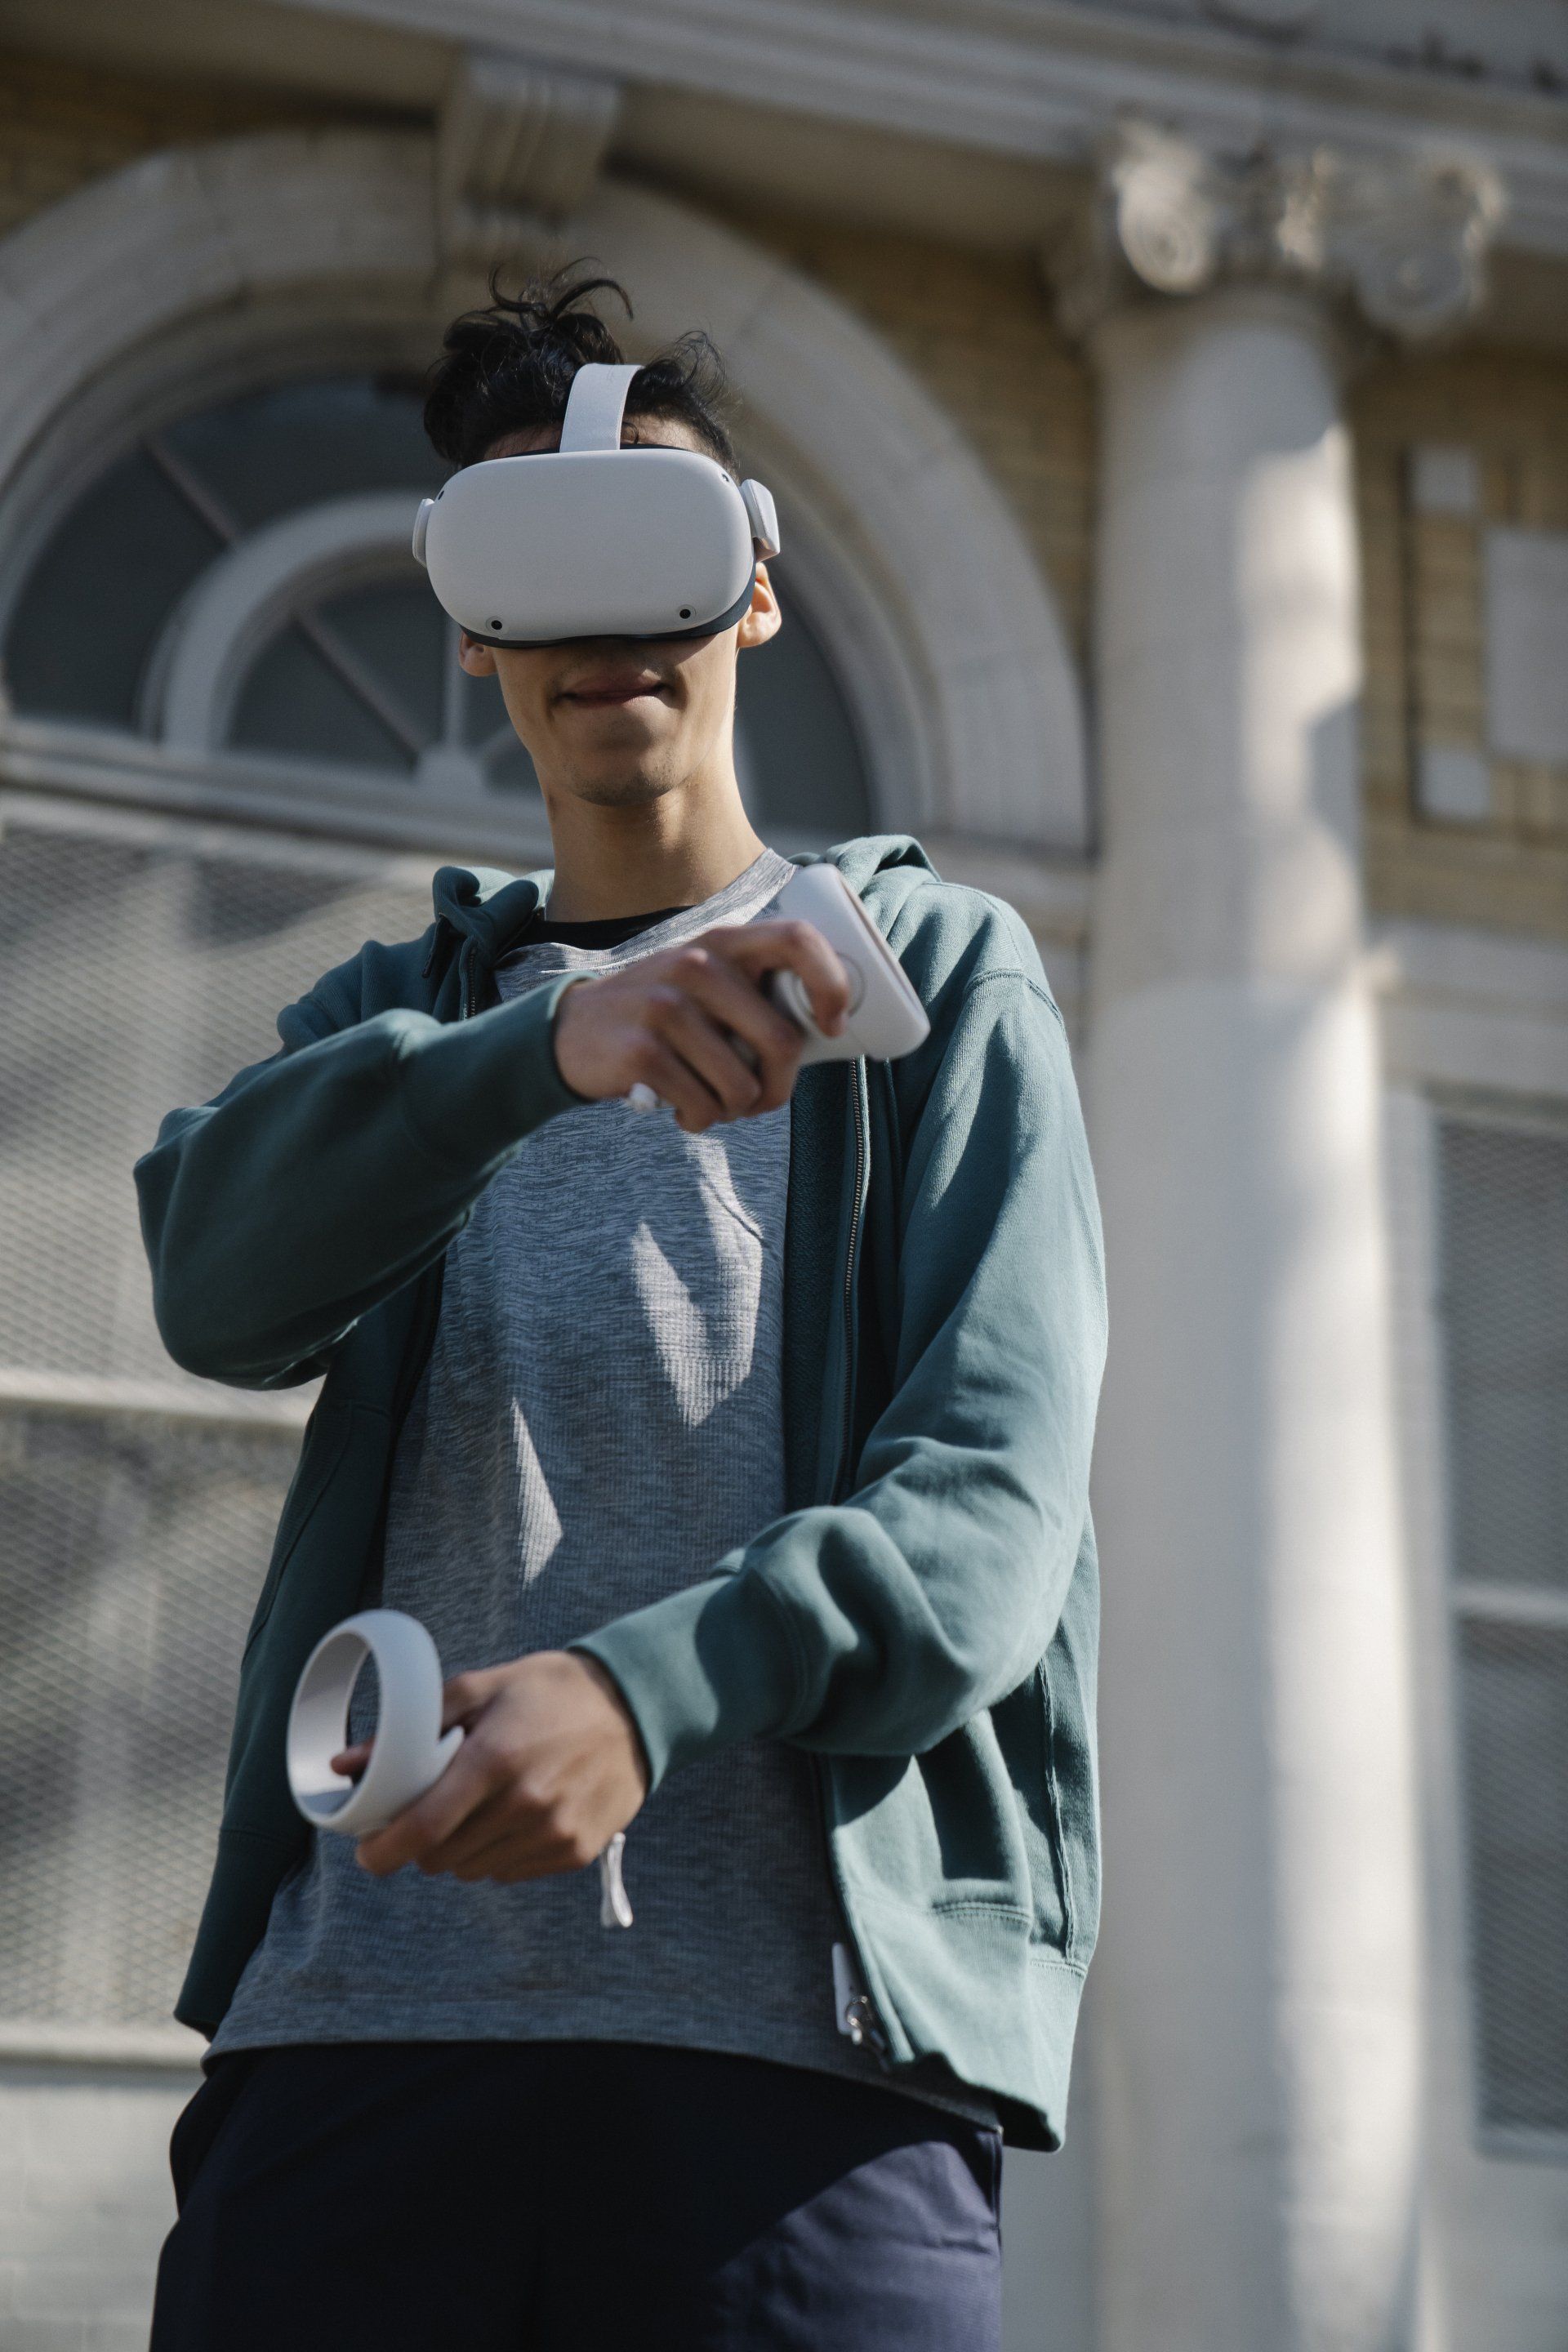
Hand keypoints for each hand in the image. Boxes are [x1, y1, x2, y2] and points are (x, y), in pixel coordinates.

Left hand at [343, 1651, 647, 1884]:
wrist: (635, 1707)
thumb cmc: (550, 1692)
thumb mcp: (481, 1689)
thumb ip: (412, 1728)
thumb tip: (346, 1765)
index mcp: (494, 1760)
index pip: (421, 1830)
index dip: (382, 1851)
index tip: (367, 1851)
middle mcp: (525, 1805)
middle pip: (440, 1856)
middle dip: (422, 1841)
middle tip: (430, 1810)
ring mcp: (553, 1833)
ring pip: (473, 1870)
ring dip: (461, 1848)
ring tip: (479, 1807)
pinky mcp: (574, 1852)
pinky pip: (510, 1872)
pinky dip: (498, 1854)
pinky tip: (514, 1817)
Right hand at [552, 918, 850, 1132]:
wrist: (572, 1032)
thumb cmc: (661, 1014)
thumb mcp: (705, 983)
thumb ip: (754, 992)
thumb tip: (827, 1032)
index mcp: (723, 944)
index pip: (799, 939)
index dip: (831, 985)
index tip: (831, 1026)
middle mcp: (696, 965)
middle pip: (781, 1041)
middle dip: (779, 1088)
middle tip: (761, 1099)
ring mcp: (666, 1006)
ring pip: (743, 1086)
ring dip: (734, 1109)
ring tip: (710, 1098)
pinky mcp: (643, 1051)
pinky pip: (703, 1107)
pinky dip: (700, 1120)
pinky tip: (680, 1107)